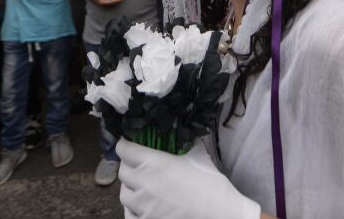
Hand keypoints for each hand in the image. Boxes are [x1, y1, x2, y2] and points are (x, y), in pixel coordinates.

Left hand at [117, 139, 260, 218]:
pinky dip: (133, 208)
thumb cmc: (211, 185)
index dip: (125, 145)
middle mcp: (143, 184)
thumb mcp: (199, 157)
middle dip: (128, 165)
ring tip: (142, 186)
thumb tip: (183, 133)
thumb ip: (186, 143)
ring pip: (123, 194)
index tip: (128, 144)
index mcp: (155, 164)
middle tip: (139, 164)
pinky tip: (143, 206)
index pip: (125, 150)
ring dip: (130, 187)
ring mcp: (142, 207)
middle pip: (122, 171)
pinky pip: (128, 213)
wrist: (220, 215)